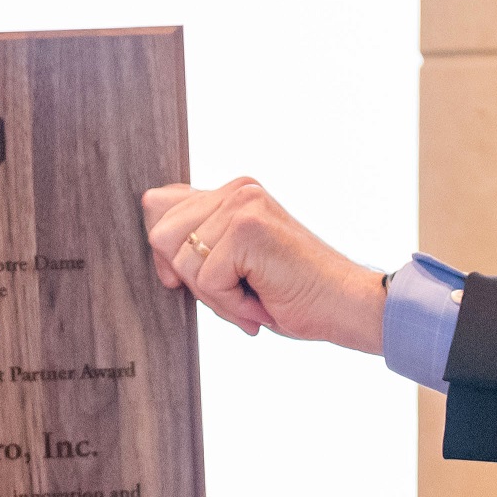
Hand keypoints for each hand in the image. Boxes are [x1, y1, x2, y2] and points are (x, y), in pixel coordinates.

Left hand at [142, 178, 387, 351]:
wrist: (344, 307)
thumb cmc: (290, 294)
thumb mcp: (233, 264)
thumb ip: (197, 240)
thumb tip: (152, 225)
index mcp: (232, 192)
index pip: (160, 206)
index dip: (168, 251)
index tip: (202, 278)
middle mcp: (237, 189)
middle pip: (161, 235)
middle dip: (191, 278)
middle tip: (237, 290)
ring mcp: (243, 204)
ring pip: (183, 262)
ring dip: (216, 296)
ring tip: (254, 296)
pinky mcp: (248, 228)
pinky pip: (207, 281)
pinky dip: (232, 305)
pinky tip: (264, 301)